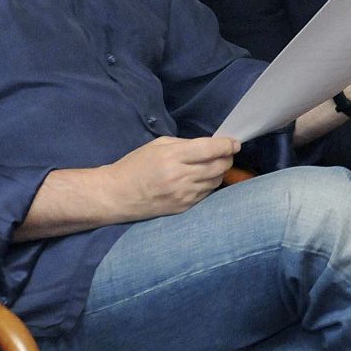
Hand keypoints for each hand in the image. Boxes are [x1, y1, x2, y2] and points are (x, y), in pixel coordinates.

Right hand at [104, 135, 238, 221]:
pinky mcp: (183, 207)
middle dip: (227, 158)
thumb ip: (185, 144)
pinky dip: (208, 185)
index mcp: (173, 157)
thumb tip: (210, 146)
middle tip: (225, 154)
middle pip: (219, 166)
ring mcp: (183, 195)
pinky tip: (200, 180)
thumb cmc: (135, 166)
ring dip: (219, 172)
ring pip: (216, 181)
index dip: (228, 145)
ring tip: (210, 166)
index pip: (211, 149)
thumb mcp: (158, 145)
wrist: (116, 196)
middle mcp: (181, 177)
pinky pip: (207, 194)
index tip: (234, 143)